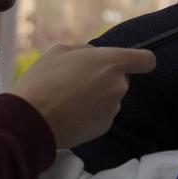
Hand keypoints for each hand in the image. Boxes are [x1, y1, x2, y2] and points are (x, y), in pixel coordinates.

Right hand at [9, 44, 155, 148]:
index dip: (140, 61)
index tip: (132, 64)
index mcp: (112, 62)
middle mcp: (118, 86)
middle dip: (104, 80)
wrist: (31, 119)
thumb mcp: (60, 51)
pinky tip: (69, 113)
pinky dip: (90, 114)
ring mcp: (113, 109)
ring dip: (96, 98)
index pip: (146, 60)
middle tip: (77, 81)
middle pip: (121, 80)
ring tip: (68, 98)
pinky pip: (101, 115)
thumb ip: (86, 51)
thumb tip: (94, 55)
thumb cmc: (43, 80)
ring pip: (110, 98)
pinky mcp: (104, 127)